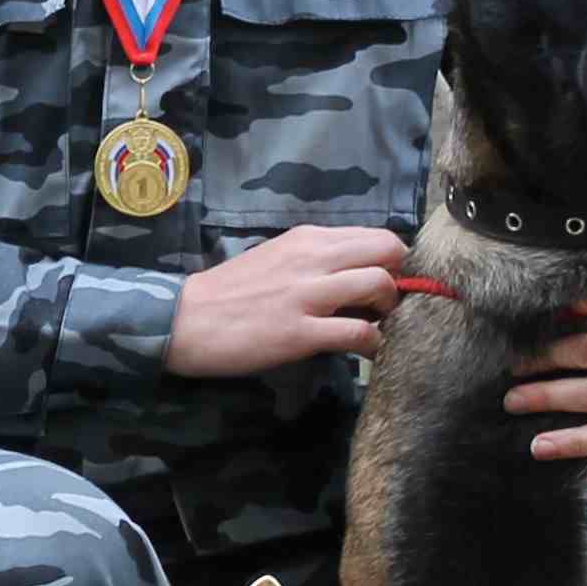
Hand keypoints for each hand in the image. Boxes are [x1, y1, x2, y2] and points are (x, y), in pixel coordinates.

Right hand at [166, 225, 410, 377]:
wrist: (186, 319)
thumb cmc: (229, 291)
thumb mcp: (276, 258)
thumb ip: (314, 259)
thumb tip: (354, 270)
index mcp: (307, 239)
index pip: (375, 236)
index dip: (392, 259)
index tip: (387, 279)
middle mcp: (312, 259)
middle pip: (387, 251)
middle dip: (400, 277)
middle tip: (388, 302)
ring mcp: (307, 295)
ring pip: (379, 285)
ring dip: (390, 308)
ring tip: (378, 323)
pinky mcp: (300, 332)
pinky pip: (358, 333)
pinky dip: (373, 342)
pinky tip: (364, 349)